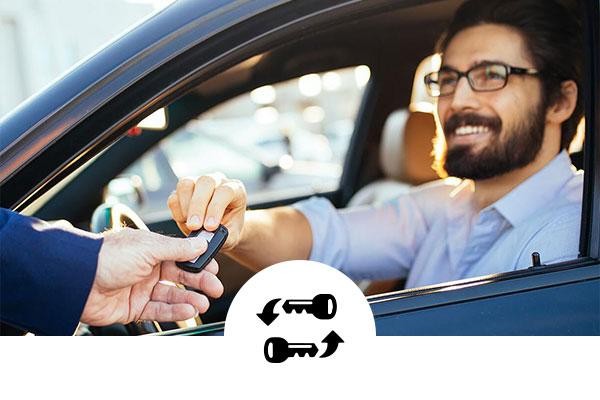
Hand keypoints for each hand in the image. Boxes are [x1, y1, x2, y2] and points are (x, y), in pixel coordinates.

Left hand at [80, 228, 223, 325]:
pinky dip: (174, 311)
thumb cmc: (107, 257)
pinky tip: (187, 310)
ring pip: (171, 295)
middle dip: (199, 282)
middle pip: (179, 276)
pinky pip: (158, 310)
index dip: (198, 261)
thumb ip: (177, 248)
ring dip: (189, 299)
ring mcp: (140, 288)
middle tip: (215, 288)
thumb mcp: (148, 247)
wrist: (77, 281)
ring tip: (202, 304)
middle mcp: (146, 267)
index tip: (213, 267)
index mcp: (150, 248)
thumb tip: (200, 243)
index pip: (181, 255)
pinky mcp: (133, 307)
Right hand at [167, 173, 246, 250]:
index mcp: (235, 189)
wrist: (221, 229)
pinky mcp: (182, 191)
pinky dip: (176, 211)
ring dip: (185, 206)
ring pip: (186, 184)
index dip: (216, 208)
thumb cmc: (230, 229)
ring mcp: (198, 183)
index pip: (225, 191)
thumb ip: (223, 236)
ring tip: (190, 225)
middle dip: (198, 206)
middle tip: (194, 226)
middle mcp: (217, 181)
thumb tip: (207, 237)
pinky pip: (174, 196)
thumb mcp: (232, 235)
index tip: (210, 226)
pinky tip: (184, 222)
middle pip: (205, 182)